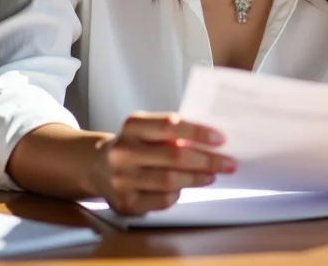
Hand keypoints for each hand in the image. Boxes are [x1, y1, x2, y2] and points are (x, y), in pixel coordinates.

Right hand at [92, 112, 236, 215]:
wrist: (99, 166)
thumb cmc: (135, 144)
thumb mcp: (147, 128)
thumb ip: (173, 131)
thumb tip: (212, 141)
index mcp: (132, 126)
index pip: (170, 125)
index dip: (197, 132)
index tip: (220, 139)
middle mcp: (124, 151)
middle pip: (174, 156)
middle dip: (207, 159)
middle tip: (228, 162)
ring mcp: (122, 178)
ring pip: (169, 180)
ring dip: (197, 178)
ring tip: (213, 174)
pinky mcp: (125, 202)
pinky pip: (161, 200)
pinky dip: (178, 193)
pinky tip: (187, 186)